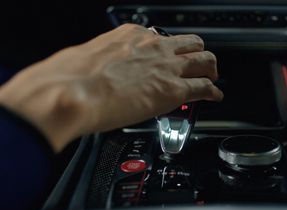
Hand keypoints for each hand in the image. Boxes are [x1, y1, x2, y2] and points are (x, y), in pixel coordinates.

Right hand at [0, 24, 222, 151]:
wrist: (72, 91)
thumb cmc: (71, 77)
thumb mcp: (88, 58)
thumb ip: (104, 62)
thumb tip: (101, 73)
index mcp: (131, 35)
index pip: (159, 39)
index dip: (166, 51)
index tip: (166, 59)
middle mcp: (154, 46)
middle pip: (189, 43)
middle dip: (197, 54)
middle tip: (199, 65)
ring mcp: (167, 67)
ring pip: (204, 60)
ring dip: (210, 69)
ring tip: (212, 78)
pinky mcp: (174, 90)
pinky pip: (205, 87)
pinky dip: (213, 92)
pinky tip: (214, 97)